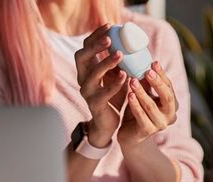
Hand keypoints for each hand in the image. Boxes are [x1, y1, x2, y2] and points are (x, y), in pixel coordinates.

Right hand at [75, 24, 127, 147]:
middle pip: (81, 57)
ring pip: (91, 74)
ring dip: (106, 62)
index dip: (95, 36)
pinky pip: (103, 93)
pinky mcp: (95, 105)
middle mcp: (83, 79)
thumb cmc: (112, 97)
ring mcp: (87, 92)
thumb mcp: (115, 77)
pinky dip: (114, 84)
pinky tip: (125, 76)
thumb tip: (130, 44)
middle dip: (95, 46)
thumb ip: (118, 63)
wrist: (107, 124)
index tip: (109, 26)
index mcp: (86, 69)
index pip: (86, 47)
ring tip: (120, 54)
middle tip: (110, 38)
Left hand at [118, 62, 177, 147]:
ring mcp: (160, 124)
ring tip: (133, 81)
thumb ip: (146, 82)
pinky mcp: (147, 131)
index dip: (162, 75)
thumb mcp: (144, 94)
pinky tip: (129, 95)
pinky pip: (141, 116)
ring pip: (151, 106)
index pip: (169, 86)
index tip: (154, 62)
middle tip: (148, 71)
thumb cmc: (138, 111)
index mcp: (172, 104)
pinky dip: (135, 105)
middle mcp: (170, 115)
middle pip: (167, 97)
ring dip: (142, 93)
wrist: (130, 135)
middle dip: (158, 83)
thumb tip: (144, 59)